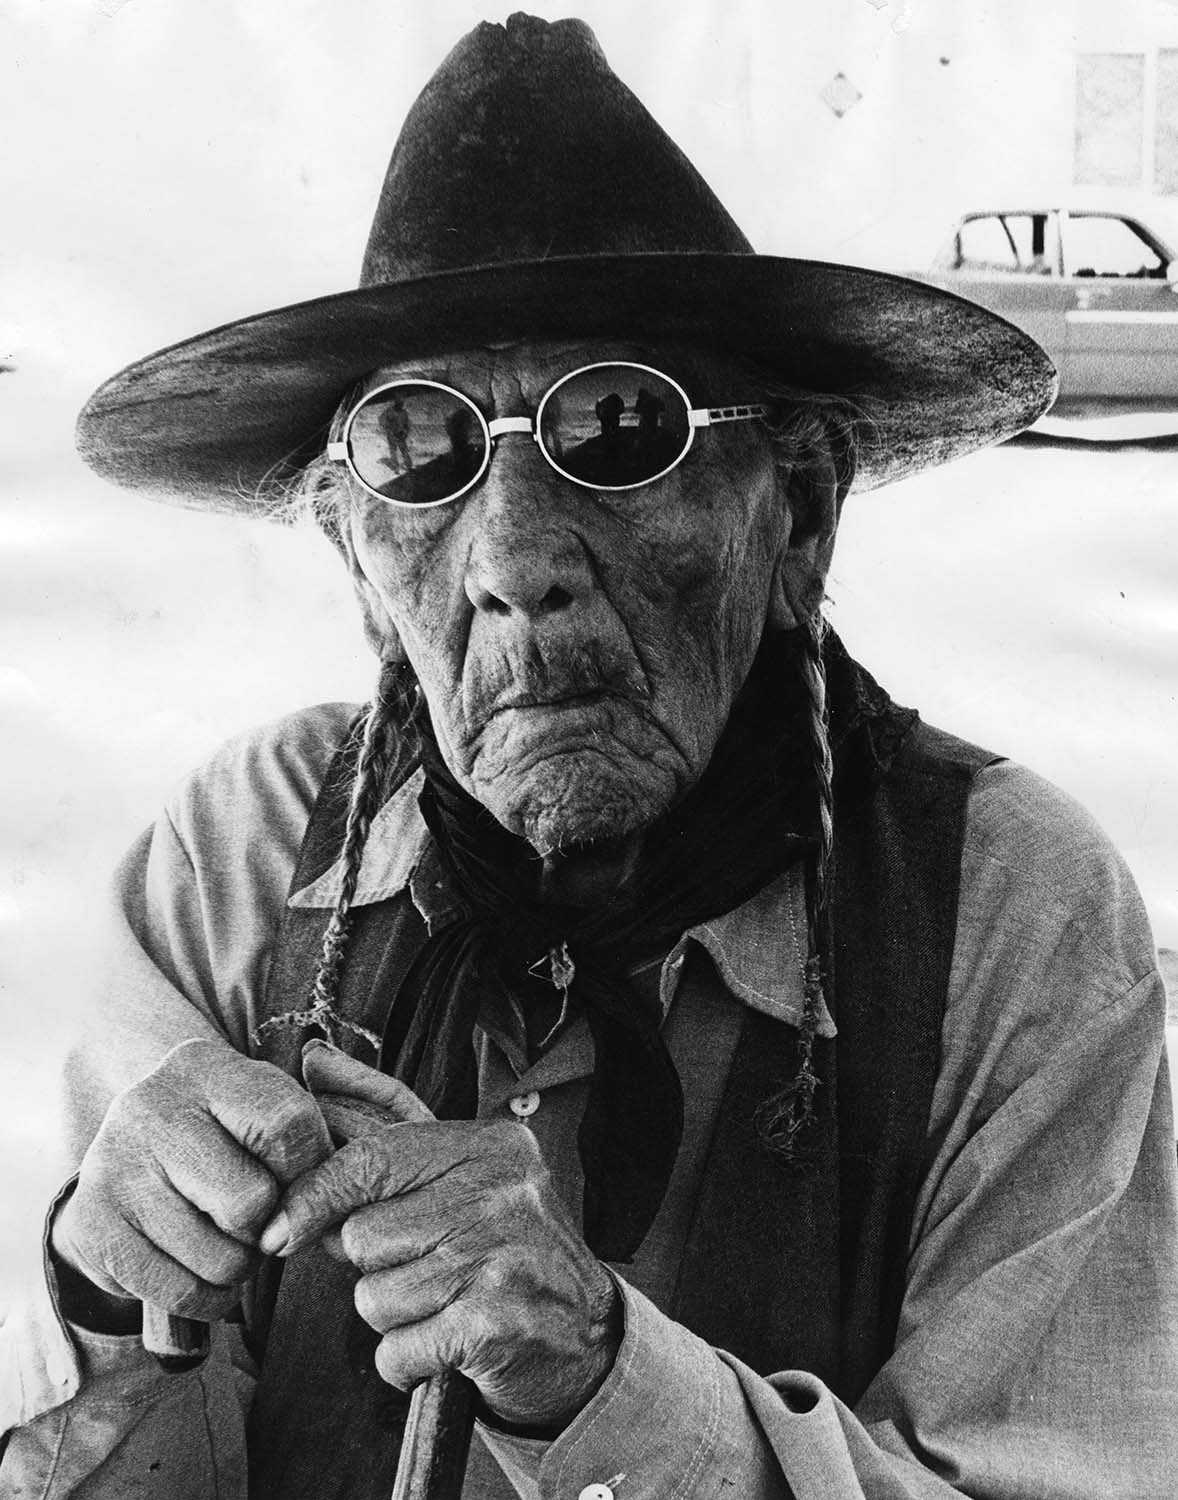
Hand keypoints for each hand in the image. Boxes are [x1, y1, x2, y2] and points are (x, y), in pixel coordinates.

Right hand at [52, 1037, 331, 1322]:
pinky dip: (210, 1296)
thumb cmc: (221, 1136)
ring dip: (242, 1265)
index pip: (288, 1125)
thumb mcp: (262, 1111)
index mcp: (205, 1066)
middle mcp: (151, 1107)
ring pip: (221, 1259)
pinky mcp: (93, 1228)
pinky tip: (199, 1266)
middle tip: (258, 1216)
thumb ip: (305, 1144)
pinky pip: (184, 1294)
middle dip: (270, 1225)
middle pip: (251, 1202)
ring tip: (227, 1237)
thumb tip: (315, 1220)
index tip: (298, 1177)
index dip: (309, 1168)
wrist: (127, 1161)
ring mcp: (114, 1167)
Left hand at [265, 1048, 621, 1430]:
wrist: (586, 1336)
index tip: (281, 1228)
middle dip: (374, 1266)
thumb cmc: (501, 1245)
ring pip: (374, 1299)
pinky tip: (450, 1344)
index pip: (372, 1158)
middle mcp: (500, 1193)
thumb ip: (381, 1113)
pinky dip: (409, 1361)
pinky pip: (396, 1351)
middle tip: (425, 1267)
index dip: (314, 1195)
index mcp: (489, 1145)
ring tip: (446, 1304)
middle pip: (364, 1237)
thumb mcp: (457, 1167)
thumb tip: (313, 1057)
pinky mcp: (495, 1325)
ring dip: (395, 1317)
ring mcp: (500, 1258)